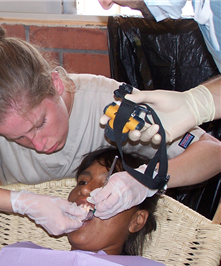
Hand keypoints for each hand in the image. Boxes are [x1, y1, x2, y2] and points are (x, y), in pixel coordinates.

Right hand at [10, 190, 87, 234]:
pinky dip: (63, 222)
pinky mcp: (50, 231)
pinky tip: (60, 214)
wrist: (32, 205)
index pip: (78, 224)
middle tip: (75, 209)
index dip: (81, 217)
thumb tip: (83, 212)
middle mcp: (59, 231)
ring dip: (69, 220)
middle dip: (75, 219)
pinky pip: (61, 228)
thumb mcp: (63, 203)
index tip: (82, 210)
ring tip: (66, 210)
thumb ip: (75, 209)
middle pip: (73, 227)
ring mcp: (54, 232)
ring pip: (67, 228)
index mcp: (63, 224)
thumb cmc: (46, 203)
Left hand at [87, 167, 156, 218]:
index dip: (94, 199)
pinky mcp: (128, 205)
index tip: (90, 200)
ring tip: (97, 214)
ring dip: (103, 213)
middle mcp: (120, 192)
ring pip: (111, 210)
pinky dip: (109, 214)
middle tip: (94, 209)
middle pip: (106, 205)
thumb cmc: (126, 178)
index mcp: (115, 184)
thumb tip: (93, 195)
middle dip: (98, 208)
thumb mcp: (113, 178)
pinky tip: (104, 215)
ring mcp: (125, 200)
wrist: (143, 181)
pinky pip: (117, 211)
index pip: (101, 195)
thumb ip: (103, 187)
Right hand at [100, 85, 214, 143]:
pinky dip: (155, 139)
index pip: (120, 115)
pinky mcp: (160, 136)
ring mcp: (150, 129)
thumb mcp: (155, 95)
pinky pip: (152, 141)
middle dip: (127, 132)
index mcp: (138, 110)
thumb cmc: (173, 99)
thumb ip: (140, 97)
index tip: (102, 120)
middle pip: (127, 129)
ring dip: (145, 134)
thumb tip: (125, 99)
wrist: (191, 107)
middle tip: (133, 130)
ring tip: (155, 127)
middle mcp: (142, 120)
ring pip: (139, 137)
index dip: (110, 118)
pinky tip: (160, 134)